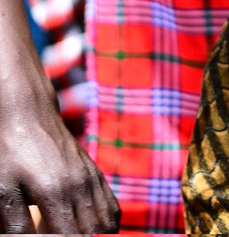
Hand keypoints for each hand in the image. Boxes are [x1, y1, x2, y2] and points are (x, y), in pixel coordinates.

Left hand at [0, 82, 119, 233]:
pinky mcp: (93, 171)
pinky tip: (91, 229)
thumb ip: (16, 224)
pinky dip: (107, 223)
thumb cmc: (10, 150)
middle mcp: (79, 185)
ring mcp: (90, 177)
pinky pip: (111, 206)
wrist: (28, 111)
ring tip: (76, 234)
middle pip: (93, 233)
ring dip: (96, 234)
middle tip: (60, 235)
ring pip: (107, 221)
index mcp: (56, 193)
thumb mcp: (4, 189)